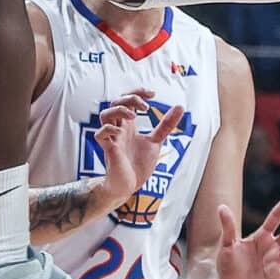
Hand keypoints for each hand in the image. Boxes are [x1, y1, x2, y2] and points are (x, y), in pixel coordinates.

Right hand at [89, 94, 183, 213]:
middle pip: (115, 102)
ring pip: (104, 115)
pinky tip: (121, 132)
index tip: (153, 94)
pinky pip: (100, 134)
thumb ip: (165, 125)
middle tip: (146, 106)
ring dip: (118, 110)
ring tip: (134, 116)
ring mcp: (112, 139)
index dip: (137, 92)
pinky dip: (108, 129)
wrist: (129, 186)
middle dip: (129, 98)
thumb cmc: (138, 164)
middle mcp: (119, 129)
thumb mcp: (155, 141)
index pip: (127, 100)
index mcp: (128, 125)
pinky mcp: (109, 150)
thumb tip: (180, 107)